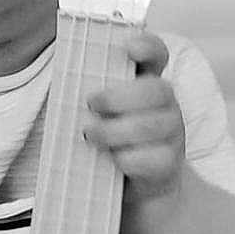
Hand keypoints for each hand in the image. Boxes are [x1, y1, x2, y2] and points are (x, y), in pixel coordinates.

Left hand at [85, 31, 185, 200]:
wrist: (134, 186)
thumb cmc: (110, 140)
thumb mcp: (99, 111)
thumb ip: (89, 91)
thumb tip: (62, 78)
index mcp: (147, 82)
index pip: (156, 54)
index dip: (147, 46)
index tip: (127, 47)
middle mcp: (165, 104)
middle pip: (157, 90)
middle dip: (120, 97)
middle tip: (91, 104)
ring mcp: (172, 134)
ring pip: (152, 126)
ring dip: (115, 130)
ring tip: (89, 135)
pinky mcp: (168, 163)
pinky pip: (152, 159)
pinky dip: (126, 159)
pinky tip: (110, 159)